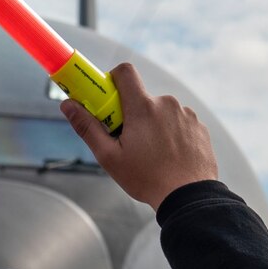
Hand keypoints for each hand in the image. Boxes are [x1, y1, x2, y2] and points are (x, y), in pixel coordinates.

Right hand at [60, 63, 218, 210]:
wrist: (188, 196)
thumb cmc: (147, 179)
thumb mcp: (109, 156)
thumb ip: (87, 127)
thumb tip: (67, 105)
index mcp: (143, 107)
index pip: (125, 72)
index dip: (113, 80)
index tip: (108, 101)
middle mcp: (167, 103)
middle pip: (142, 98)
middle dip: (133, 114)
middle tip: (129, 141)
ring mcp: (186, 114)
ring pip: (162, 111)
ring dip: (154, 125)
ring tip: (153, 155)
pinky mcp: (199, 126)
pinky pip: (179, 123)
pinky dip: (172, 134)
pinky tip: (170, 156)